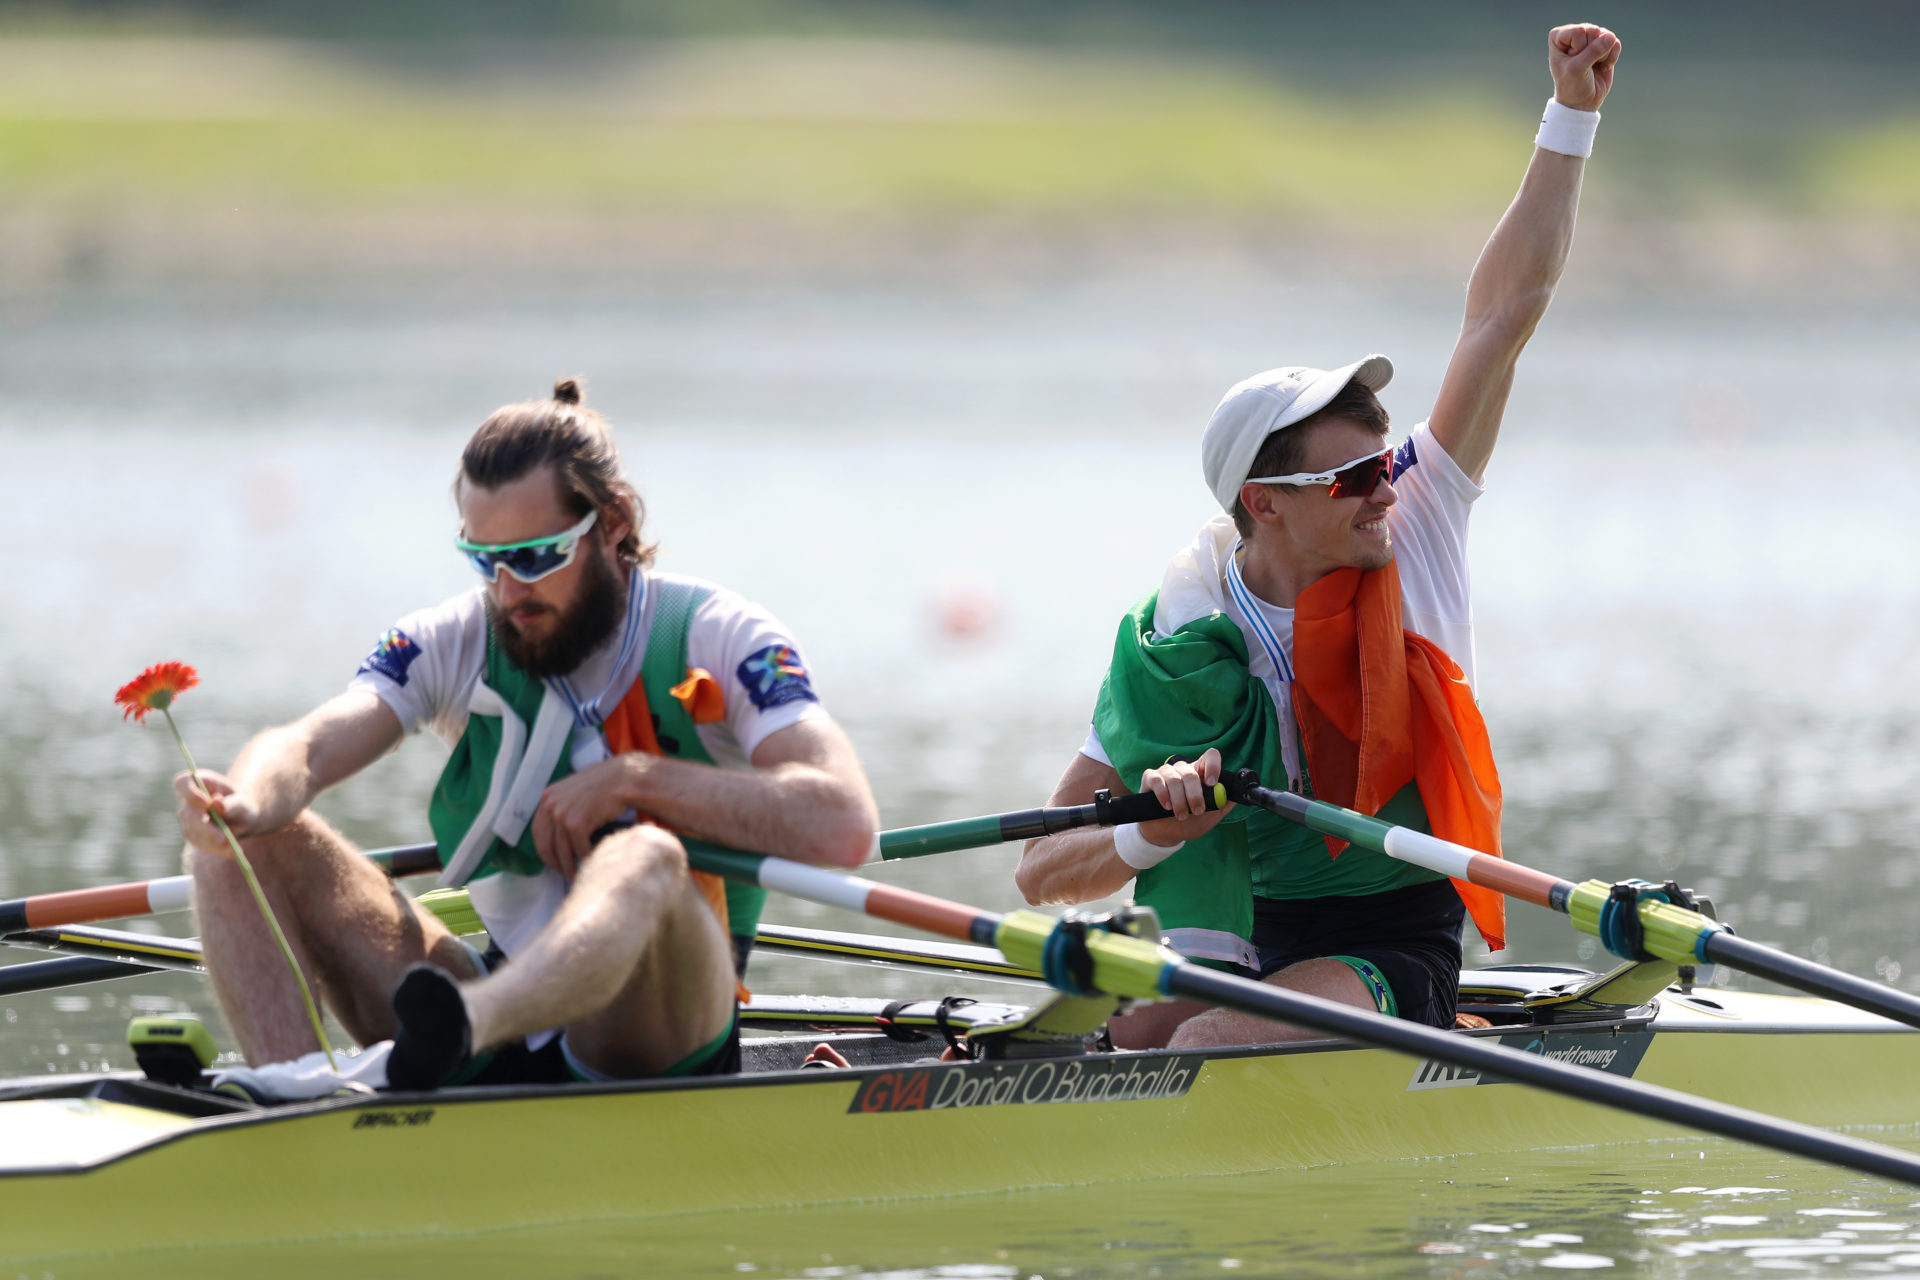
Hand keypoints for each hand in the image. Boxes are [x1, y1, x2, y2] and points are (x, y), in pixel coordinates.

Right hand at [173, 769, 259, 856]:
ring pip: (193, 832)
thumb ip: (232, 803)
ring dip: (213, 843)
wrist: (243, 816)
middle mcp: (188, 800)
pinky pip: (201, 844)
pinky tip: (233, 853)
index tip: (206, 803)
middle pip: (188, 813)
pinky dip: (217, 850)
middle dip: (206, 828)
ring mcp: (187, 819)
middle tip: (224, 839)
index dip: (190, 793)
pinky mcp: (192, 835)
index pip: (182, 783)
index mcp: (198, 782)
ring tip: (234, 849)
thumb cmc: (243, 803)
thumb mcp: (244, 802)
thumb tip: (217, 804)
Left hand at [532, 755, 644, 881]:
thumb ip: (562, 807)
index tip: (554, 861)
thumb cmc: (604, 786)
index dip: (546, 850)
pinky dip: (585, 858)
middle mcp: (550, 805)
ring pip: (561, 851)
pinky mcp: (576, 824)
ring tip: (577, 875)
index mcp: (547, 797)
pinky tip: (591, 862)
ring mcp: (561, 815)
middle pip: (545, 845)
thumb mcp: (574, 792)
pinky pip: (578, 849)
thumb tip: (558, 833)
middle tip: (565, 873)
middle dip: (555, 863)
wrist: (623, 779)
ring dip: (569, 867)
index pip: (538, 832)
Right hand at [1134, 748, 1233, 847]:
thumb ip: (1223, 804)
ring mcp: (1166, 772)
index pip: (1210, 756)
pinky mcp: (1150, 777)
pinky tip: (1166, 806)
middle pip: (1191, 773)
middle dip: (1195, 795)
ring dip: (1179, 800)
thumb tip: (1237, 794)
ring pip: (1174, 779)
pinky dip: (1163, 794)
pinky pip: (1157, 779)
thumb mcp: (1211, 816)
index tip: (1211, 783)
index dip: (1213, 766)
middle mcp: (1184, 770)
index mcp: (1200, 774)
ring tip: (1181, 815)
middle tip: (1197, 811)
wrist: (1166, 834)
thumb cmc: (1189, 823)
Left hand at [1548, 23, 1620, 112]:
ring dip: (1603, 55)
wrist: (1582, 102)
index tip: (1572, 63)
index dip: (1579, 50)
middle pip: (1593, 31)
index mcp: (1558, 36)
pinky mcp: (1604, 45)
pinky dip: (1612, 57)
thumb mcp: (1577, 69)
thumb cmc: (1572, 85)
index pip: (1579, 31)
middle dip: (1592, 52)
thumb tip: (1610, 37)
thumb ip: (1592, 51)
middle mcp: (1574, 33)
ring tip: (1592, 66)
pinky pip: (1616, 43)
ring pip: (1606, 36)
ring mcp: (1590, 38)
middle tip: (1583, 66)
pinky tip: (1602, 66)